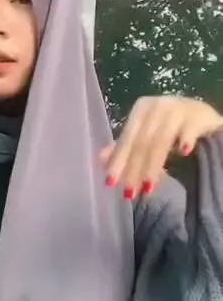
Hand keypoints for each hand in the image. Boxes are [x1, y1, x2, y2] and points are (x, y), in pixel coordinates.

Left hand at [101, 96, 222, 199]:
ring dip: (153, 166)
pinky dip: (185, 139)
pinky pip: (189, 129)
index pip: (127, 140)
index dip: (118, 162)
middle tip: (129, 193)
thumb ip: (125, 147)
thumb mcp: (145, 134)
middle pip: (142, 142)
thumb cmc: (168, 126)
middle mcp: (157, 106)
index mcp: (141, 110)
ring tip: (148, 189)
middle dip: (134, 170)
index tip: (110, 184)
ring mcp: (178, 109)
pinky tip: (183, 152)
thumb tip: (100, 161)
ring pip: (161, 141)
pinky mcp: (198, 115)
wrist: (201, 113)